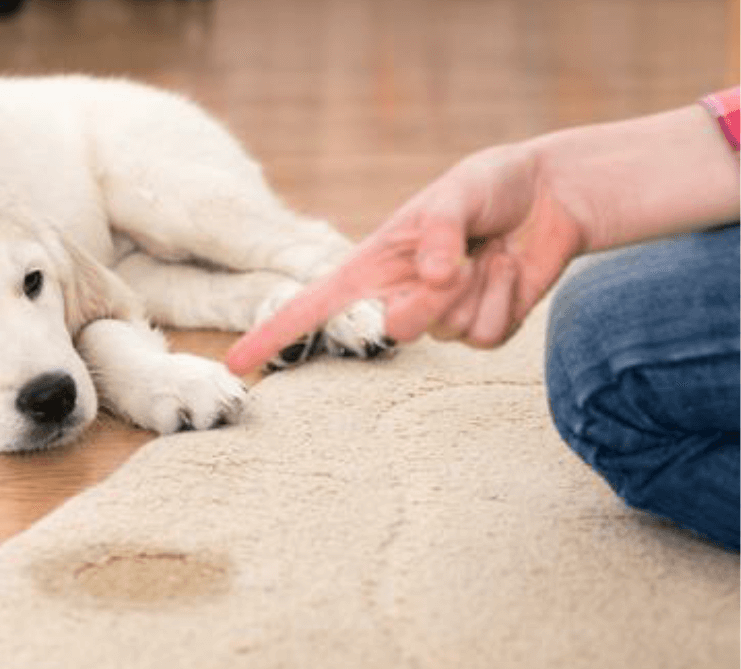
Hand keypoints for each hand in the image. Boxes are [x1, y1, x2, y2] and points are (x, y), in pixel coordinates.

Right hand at [226, 142, 585, 375]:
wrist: (551, 195)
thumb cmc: (491, 185)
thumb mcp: (459, 190)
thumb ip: (439, 230)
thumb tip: (430, 275)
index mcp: (374, 263)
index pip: (313, 304)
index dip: (273, 332)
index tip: (238, 363)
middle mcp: (399, 294)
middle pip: (395, 329)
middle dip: (430, 301)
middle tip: (460, 263)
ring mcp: (441, 317)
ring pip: (448, 333)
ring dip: (478, 289)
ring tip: (491, 252)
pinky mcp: (481, 328)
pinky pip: (486, 336)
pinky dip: (506, 299)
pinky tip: (511, 270)